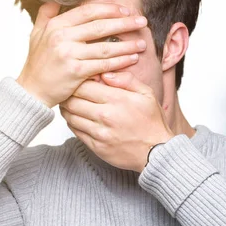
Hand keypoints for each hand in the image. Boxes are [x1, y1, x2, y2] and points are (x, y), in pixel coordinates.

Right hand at [15, 1, 148, 107]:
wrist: (31, 91)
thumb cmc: (38, 64)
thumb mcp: (36, 34)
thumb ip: (46, 14)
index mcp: (56, 25)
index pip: (88, 11)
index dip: (109, 9)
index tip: (126, 10)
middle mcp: (62, 37)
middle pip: (100, 26)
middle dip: (124, 23)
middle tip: (142, 21)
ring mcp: (69, 54)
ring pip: (105, 47)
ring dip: (127, 45)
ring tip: (142, 43)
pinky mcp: (76, 72)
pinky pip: (103, 64)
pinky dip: (120, 61)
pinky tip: (132, 59)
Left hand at [59, 72, 174, 172]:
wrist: (157, 152)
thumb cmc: (152, 122)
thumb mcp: (146, 94)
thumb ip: (127, 79)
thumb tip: (106, 72)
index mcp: (117, 99)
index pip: (84, 85)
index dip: (78, 81)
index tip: (79, 81)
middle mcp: (106, 116)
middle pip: (73, 100)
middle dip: (69, 94)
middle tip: (69, 91)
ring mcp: (100, 133)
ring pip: (71, 116)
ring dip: (68, 109)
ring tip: (70, 103)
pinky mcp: (96, 147)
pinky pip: (76, 131)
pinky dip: (73, 123)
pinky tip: (77, 118)